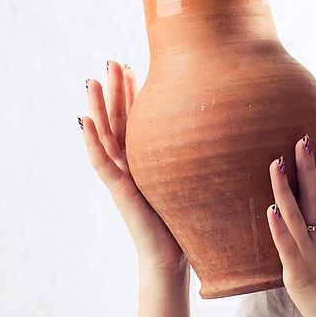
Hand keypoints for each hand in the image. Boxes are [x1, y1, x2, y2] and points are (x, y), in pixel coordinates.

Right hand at [80, 61, 187, 273]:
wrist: (175, 255)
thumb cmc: (189, 220)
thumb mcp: (196, 180)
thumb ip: (201, 159)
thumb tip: (230, 135)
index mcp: (149, 160)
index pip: (138, 120)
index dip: (134, 95)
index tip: (137, 68)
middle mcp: (132, 165)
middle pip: (119, 121)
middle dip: (116, 91)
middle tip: (114, 61)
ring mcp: (122, 176)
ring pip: (105, 135)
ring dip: (97, 107)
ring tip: (92, 79)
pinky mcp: (119, 190)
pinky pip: (101, 162)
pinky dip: (91, 141)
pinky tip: (84, 121)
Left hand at [266, 135, 315, 316]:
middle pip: (315, 198)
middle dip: (309, 167)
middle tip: (303, 136)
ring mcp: (312, 260)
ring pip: (297, 216)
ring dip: (286, 187)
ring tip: (277, 160)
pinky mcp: (302, 279)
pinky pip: (289, 249)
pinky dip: (280, 228)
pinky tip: (270, 208)